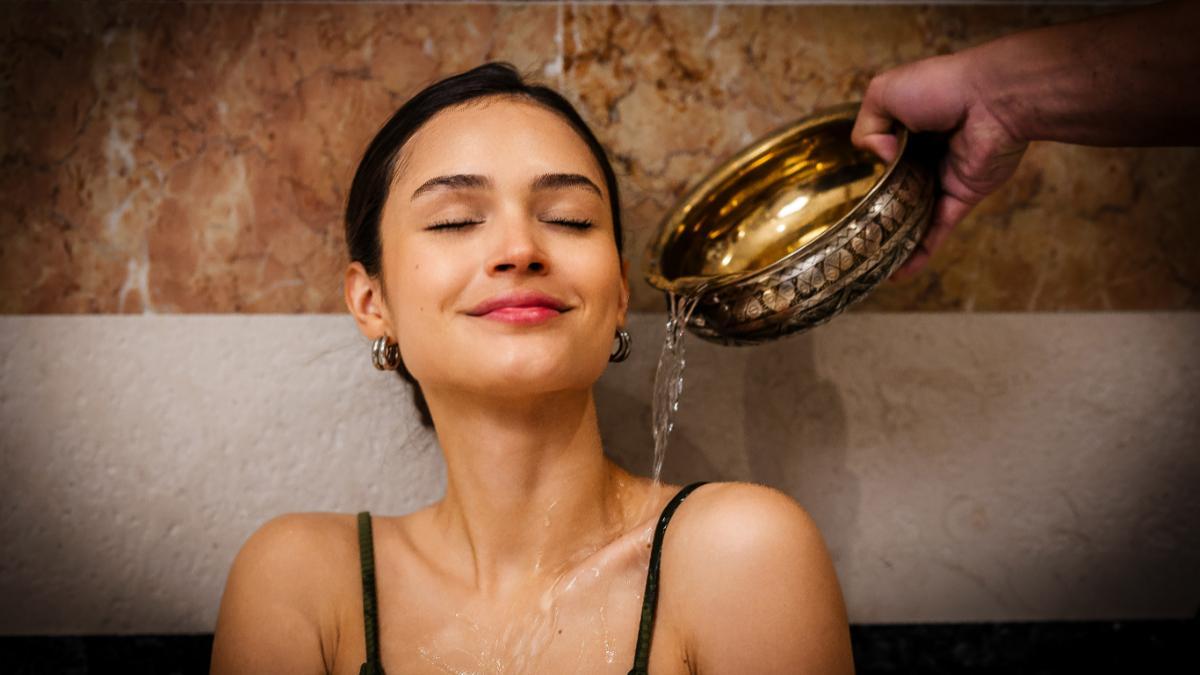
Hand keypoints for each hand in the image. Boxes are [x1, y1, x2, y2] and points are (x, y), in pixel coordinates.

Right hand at [851, 51, 1027, 280]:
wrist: (994, 98)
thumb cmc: (941, 87)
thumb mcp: (884, 92)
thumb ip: (867, 127)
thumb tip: (881, 160)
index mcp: (906, 127)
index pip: (879, 154)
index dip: (865, 171)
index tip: (847, 194)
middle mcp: (923, 154)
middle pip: (894, 189)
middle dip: (875, 211)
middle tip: (852, 235)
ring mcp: (942, 178)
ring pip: (913, 214)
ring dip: (893, 238)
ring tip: (869, 262)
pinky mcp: (961, 197)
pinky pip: (937, 230)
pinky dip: (920, 253)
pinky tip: (898, 274)